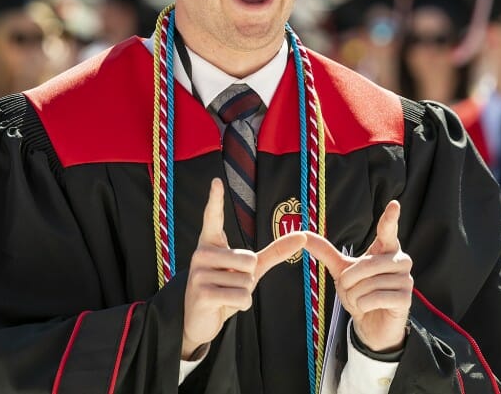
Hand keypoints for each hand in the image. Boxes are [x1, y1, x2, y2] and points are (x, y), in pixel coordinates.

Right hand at [181, 179, 305, 359]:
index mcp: (211, 243)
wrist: (201, 320)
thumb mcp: (250, 268)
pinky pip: (241, 297)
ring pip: (247, 282)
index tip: (217, 181)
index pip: (213, 217)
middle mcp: (201, 253)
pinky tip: (222, 306)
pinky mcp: (201, 293)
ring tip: (225, 296)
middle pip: (249, 260)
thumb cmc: (226, 288)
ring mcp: (198, 272)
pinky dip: (240, 306)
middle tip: (230, 285)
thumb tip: (302, 236)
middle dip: (249, 278)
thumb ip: (274, 251)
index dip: (215, 199)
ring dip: (243, 295)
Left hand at [305, 200, 412, 352]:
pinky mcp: (406, 299)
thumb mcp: (341, 270)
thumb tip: (303, 234)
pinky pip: (374, 298)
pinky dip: (363, 306)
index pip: (388, 230)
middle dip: (348, 282)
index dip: (390, 218)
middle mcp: (400, 260)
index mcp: (386, 249)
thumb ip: (325, 252)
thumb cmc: (360, 292)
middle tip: (352, 290)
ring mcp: (406, 279)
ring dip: (355, 296)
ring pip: (367, 284)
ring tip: (362, 300)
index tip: (394, 203)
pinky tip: (368, 308)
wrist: (371, 324)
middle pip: (365, 265)